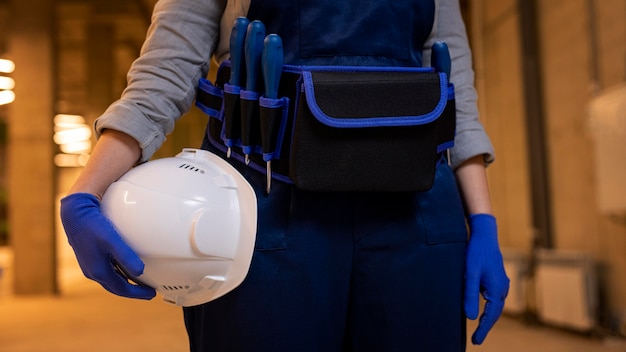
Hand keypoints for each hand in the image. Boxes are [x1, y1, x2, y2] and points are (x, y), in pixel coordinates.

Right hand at [60, 193, 155, 299]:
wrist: (74, 213)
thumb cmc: (92, 226)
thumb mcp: (112, 241)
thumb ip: (126, 257)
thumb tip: (140, 272)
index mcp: (99, 271)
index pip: (122, 289)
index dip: (138, 293)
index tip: (151, 294)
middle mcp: (92, 271)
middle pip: (116, 287)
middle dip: (132, 291)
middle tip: (148, 292)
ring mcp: (89, 264)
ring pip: (110, 279)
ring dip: (125, 283)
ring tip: (139, 282)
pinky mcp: (89, 256)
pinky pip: (106, 270)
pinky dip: (118, 273)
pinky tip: (124, 267)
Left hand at [464, 213, 508, 344]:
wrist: (484, 235)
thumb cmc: (476, 253)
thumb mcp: (470, 274)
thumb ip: (470, 295)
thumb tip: (470, 317)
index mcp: (497, 290)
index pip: (490, 316)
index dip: (483, 330)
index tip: (475, 342)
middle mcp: (503, 289)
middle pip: (495, 313)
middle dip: (486, 327)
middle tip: (476, 340)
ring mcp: (502, 284)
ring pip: (496, 306)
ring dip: (488, 318)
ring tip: (479, 330)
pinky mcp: (498, 280)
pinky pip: (495, 299)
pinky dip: (489, 308)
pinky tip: (483, 311)